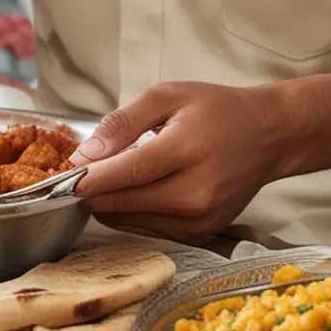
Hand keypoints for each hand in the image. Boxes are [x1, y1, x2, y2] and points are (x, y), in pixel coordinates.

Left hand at [71, 81, 293, 244]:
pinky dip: (131, 213)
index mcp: (187, 153)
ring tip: (108, 176)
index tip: (61, 174)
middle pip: (124, 203)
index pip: (125, 174)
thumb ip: (122, 124)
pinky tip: (131, 190)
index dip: (87, 178)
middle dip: (92, 190)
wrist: (269, 136)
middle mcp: (196, 194)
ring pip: (131, 221)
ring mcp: (201, 219)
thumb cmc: (215, 111)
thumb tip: (85, 155)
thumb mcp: (165, 97)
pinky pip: (149, 229)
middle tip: (78, 171)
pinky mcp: (201, 233)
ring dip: (109, 203)